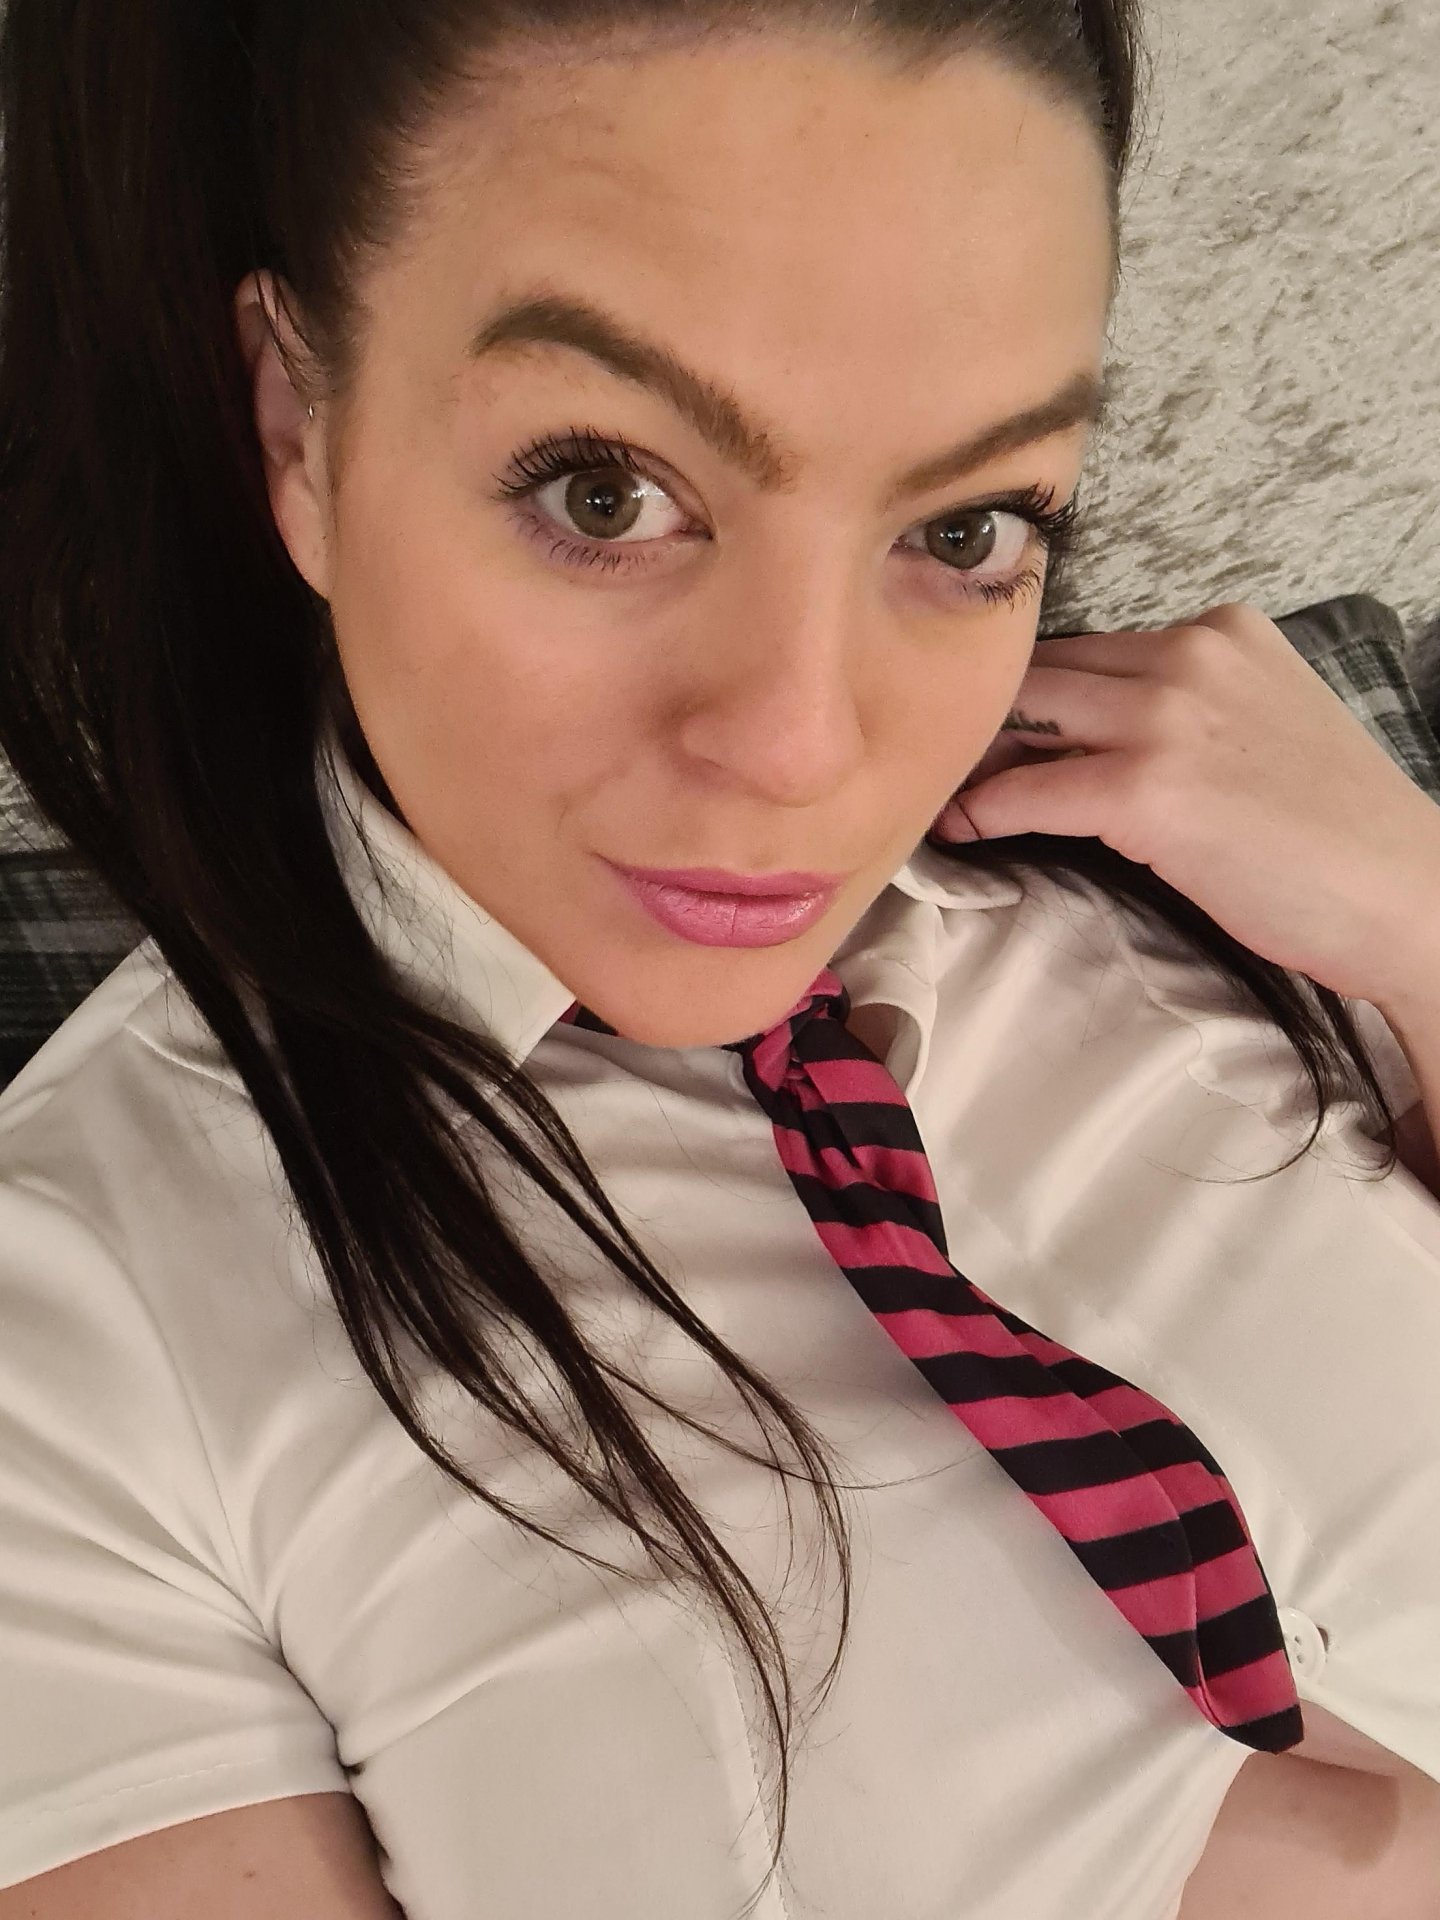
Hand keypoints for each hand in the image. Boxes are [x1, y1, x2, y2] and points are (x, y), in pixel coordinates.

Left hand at [931, 603, 1439, 1007]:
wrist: (1402, 894)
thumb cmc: (1335, 832)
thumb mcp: (1265, 724)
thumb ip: (1190, 707)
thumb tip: (1096, 733)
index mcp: (1221, 632)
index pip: (1091, 648)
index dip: (1035, 694)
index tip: (990, 728)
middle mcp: (1189, 655)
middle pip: (1047, 671)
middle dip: (991, 716)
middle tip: (941, 759)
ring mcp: (1166, 718)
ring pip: (1025, 716)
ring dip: (972, 756)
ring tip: (935, 789)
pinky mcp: (1145, 789)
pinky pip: (1030, 789)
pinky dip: (983, 810)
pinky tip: (958, 829)